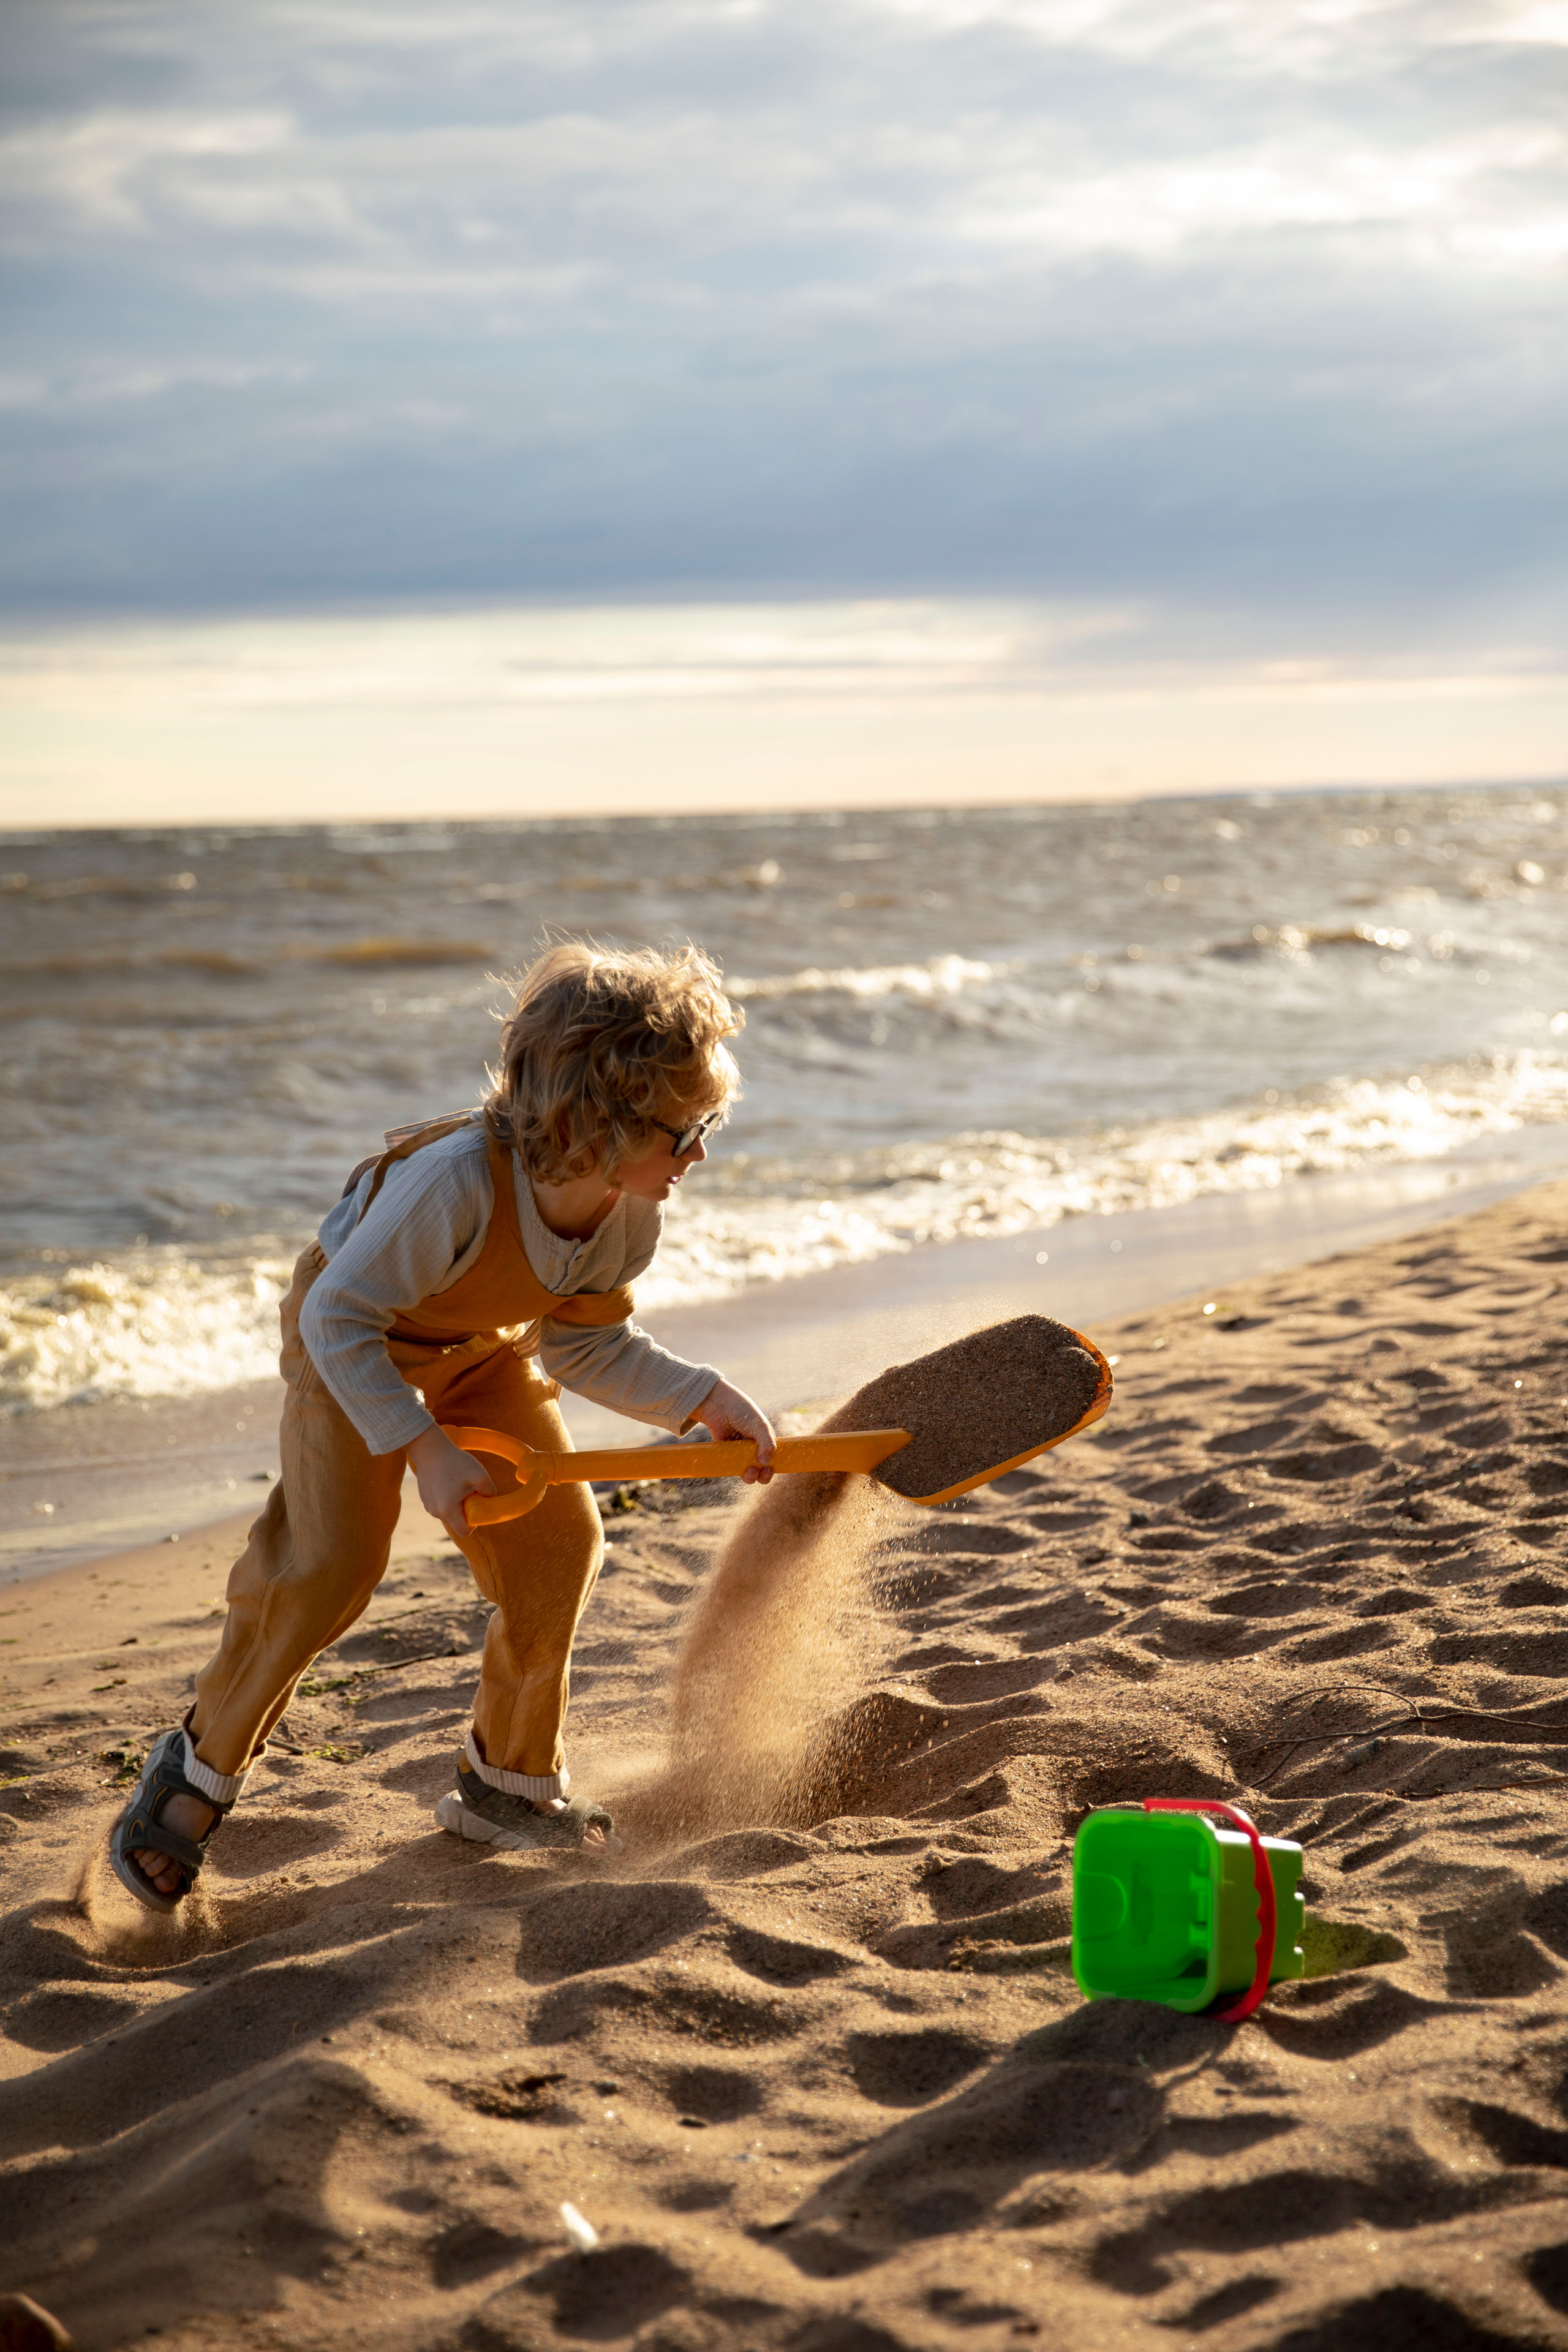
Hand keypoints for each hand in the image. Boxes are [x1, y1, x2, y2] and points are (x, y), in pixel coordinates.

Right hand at [407, 1424, 496, 1538]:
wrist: (429, 1448)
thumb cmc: (454, 1461)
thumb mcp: (479, 1475)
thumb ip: (490, 1491)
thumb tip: (490, 1498)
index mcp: (448, 1510)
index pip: (464, 1532)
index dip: (474, 1524)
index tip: (477, 1506)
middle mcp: (435, 1512)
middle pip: (457, 1521)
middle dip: (466, 1509)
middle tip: (468, 1490)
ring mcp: (428, 1505)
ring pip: (449, 1511)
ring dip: (456, 1502)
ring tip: (457, 1482)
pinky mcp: (425, 1497)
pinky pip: (441, 1503)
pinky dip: (447, 1496)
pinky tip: (448, 1479)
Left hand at [691, 1379, 776, 1482]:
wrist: (718, 1405)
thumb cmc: (741, 1411)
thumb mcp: (759, 1426)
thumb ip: (767, 1443)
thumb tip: (766, 1464)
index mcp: (765, 1441)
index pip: (774, 1459)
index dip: (774, 1467)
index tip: (771, 1469)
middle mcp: (754, 1449)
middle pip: (762, 1470)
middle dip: (764, 1475)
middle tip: (763, 1472)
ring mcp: (741, 1453)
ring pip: (748, 1473)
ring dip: (751, 1477)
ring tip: (749, 1471)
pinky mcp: (728, 1455)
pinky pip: (733, 1468)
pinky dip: (736, 1471)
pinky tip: (737, 1466)